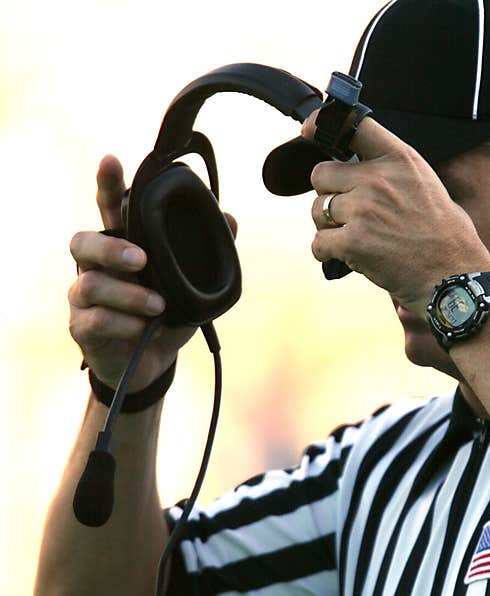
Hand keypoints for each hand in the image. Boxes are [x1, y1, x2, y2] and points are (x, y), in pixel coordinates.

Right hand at [68, 155, 236, 389]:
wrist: (152, 366)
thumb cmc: (165, 317)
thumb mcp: (191, 287)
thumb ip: (203, 255)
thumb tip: (230, 218)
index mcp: (121, 247)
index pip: (110, 209)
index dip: (108, 185)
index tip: (112, 160)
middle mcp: (95, 266)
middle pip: (83, 241)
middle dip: (111, 248)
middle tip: (141, 260)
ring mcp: (84, 296)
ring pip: (91, 283)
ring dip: (129, 295)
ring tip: (159, 306)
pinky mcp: (83, 327)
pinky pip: (96, 319)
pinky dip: (123, 322)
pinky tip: (142, 328)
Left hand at [304, 113, 489, 314]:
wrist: (454, 277)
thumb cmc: (447, 239)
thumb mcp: (427, 186)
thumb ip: (393, 173)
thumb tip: (362, 173)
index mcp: (399, 159)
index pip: (354, 126)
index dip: (323, 125)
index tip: (309, 128)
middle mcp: (378, 179)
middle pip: (321, 174)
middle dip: (328, 195)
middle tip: (348, 216)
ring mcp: (364, 210)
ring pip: (316, 210)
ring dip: (328, 227)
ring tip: (356, 240)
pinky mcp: (354, 241)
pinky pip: (318, 243)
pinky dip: (326, 253)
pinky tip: (347, 258)